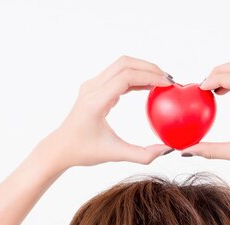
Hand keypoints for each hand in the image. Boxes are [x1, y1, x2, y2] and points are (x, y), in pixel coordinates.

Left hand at [47, 56, 175, 168]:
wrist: (61, 147)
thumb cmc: (84, 152)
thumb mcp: (115, 155)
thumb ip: (142, 155)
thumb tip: (167, 150)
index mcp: (96, 102)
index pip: (126, 78)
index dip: (149, 76)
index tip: (167, 85)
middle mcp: (92, 88)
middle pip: (125, 64)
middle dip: (150, 68)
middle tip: (169, 80)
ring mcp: (91, 85)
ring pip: (121, 65)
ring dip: (143, 69)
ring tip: (161, 82)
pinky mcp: (94, 87)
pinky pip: (117, 74)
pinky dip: (135, 76)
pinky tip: (148, 86)